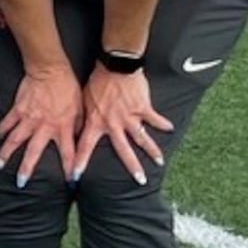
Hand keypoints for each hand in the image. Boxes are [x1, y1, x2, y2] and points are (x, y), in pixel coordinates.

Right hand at [0, 62, 81, 183]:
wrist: (51, 70)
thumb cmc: (69, 88)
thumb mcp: (81, 109)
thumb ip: (77, 126)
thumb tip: (78, 140)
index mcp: (63, 127)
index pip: (68, 153)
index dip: (70, 168)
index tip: (70, 181)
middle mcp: (44, 126)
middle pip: (34, 152)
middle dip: (27, 168)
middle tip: (21, 182)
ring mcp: (29, 118)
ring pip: (14, 140)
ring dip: (6, 153)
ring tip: (0, 164)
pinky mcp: (18, 109)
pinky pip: (7, 123)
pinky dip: (2, 131)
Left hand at [77, 64, 174, 180]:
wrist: (114, 67)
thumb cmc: (97, 83)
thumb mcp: (84, 102)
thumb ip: (85, 118)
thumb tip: (80, 131)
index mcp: (96, 122)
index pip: (85, 146)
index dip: (80, 162)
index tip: (76, 177)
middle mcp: (113, 123)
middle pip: (123, 150)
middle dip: (132, 166)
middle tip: (140, 181)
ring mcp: (129, 117)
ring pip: (142, 138)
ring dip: (152, 150)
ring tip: (160, 161)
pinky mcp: (143, 108)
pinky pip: (154, 119)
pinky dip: (162, 124)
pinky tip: (170, 129)